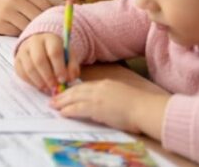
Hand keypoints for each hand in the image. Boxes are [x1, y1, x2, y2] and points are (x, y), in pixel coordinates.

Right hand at [0, 0, 53, 34]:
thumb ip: (37, 0)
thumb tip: (61, 11)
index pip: (46, 8)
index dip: (52, 18)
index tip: (56, 24)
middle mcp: (15, 0)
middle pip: (38, 19)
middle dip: (43, 26)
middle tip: (48, 33)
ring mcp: (6, 13)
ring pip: (28, 28)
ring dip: (32, 32)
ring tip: (36, 34)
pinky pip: (16, 33)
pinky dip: (20, 33)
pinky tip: (21, 32)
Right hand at [15, 32, 79, 94]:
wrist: (41, 45)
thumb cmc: (57, 52)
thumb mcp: (69, 56)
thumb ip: (72, 67)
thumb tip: (69, 79)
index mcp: (50, 38)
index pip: (54, 52)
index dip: (59, 68)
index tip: (63, 80)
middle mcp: (34, 42)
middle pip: (39, 60)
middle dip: (48, 76)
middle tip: (55, 87)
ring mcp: (23, 50)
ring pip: (29, 68)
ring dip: (39, 81)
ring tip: (48, 88)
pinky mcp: (17, 59)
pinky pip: (21, 73)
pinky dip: (31, 82)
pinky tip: (40, 85)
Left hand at [51, 79, 170, 137]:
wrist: (145, 109)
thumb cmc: (139, 107)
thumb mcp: (121, 97)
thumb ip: (108, 99)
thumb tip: (99, 109)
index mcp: (106, 84)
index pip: (85, 86)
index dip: (74, 90)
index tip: (66, 93)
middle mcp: (99, 88)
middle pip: (76, 90)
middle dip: (64, 94)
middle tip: (53, 98)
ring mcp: (97, 97)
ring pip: (74, 98)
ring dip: (62, 102)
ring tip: (53, 105)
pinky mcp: (96, 107)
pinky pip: (78, 108)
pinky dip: (69, 110)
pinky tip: (62, 113)